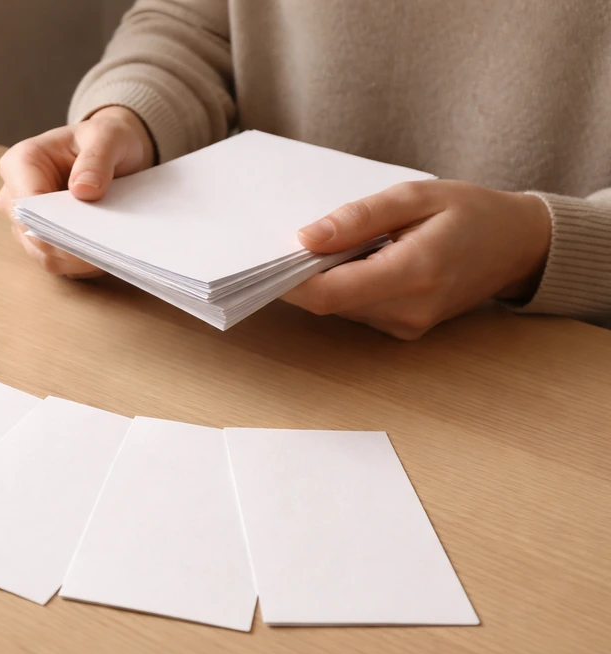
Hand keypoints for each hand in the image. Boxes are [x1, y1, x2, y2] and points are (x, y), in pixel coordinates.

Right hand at [0, 106, 154, 276]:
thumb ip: (96, 160)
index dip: (54, 226)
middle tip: (105, 247)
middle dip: (68, 246)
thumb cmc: (103, 140)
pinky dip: (80, 264)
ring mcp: (26, 222)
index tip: (87, 235)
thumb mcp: (108, 137)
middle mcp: (15, 195)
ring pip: (44, 256)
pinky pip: (58, 263)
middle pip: (32, 237)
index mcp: (21, 163)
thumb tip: (83, 190)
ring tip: (107, 250)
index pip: (26, 206)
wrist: (110, 153)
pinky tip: (103, 254)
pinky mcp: (42, 240)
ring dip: (76, 259)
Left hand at [282, 180, 552, 338]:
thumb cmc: (471, 212)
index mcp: (413, 273)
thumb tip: (305, 238)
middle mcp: (408, 310)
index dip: (289, 282)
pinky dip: (348, 285)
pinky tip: (361, 258)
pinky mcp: (406, 329)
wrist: (519, 246)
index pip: (329, 293)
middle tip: (293, 241)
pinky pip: (359, 309)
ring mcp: (407, 326)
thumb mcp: (414, 196)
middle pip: (330, 303)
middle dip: (304, 276)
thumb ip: (358, 218)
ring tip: (339, 242)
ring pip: (342, 307)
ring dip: (328, 279)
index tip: (262, 263)